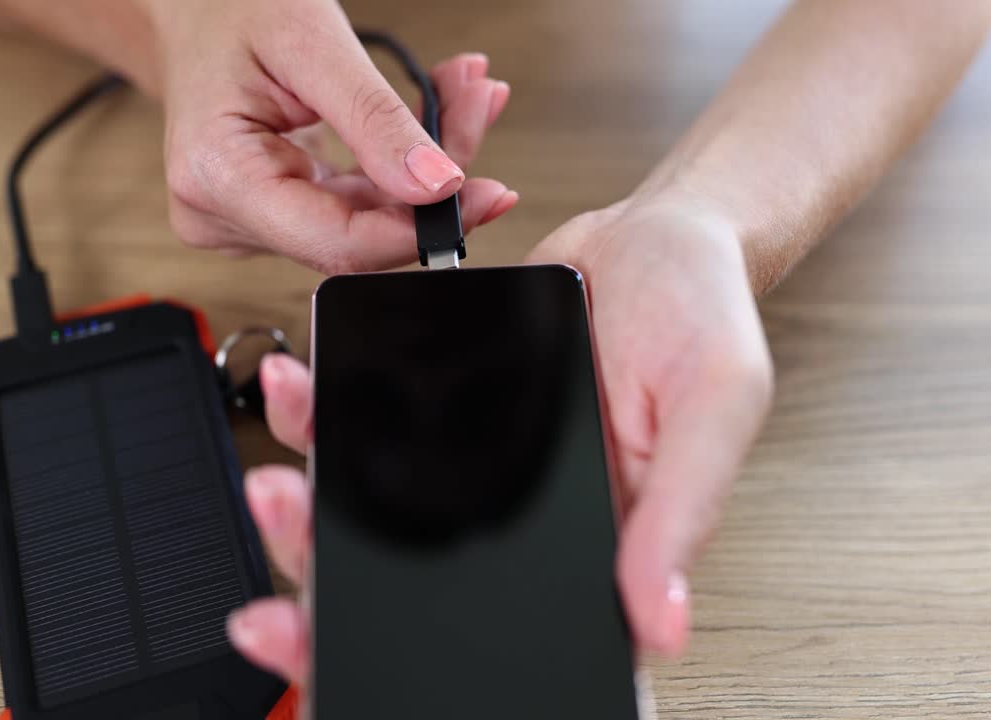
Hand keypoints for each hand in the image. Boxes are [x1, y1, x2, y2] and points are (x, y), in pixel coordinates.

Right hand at [142, 0, 516, 272]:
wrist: (192, 8)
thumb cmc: (229, 9)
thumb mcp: (310, 42)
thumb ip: (375, 120)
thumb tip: (437, 186)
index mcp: (217, 178)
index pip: (336, 244)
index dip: (417, 229)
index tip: (484, 192)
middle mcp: (223, 215)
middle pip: (360, 234)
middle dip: (434, 179)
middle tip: (479, 105)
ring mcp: (246, 220)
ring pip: (367, 220)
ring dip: (425, 164)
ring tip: (462, 93)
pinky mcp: (271, 211)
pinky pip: (353, 203)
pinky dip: (398, 162)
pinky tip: (432, 114)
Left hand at [226, 193, 773, 682]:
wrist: (657, 231)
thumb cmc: (700, 315)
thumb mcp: (714, 404)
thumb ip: (682, 512)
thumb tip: (660, 625)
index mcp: (598, 540)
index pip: (506, 634)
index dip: (414, 663)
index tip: (340, 655)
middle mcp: (521, 513)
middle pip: (410, 581)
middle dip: (328, 583)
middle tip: (281, 581)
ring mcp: (472, 464)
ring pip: (371, 511)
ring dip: (307, 503)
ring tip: (276, 480)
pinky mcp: (440, 408)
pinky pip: (368, 425)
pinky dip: (319, 417)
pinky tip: (299, 392)